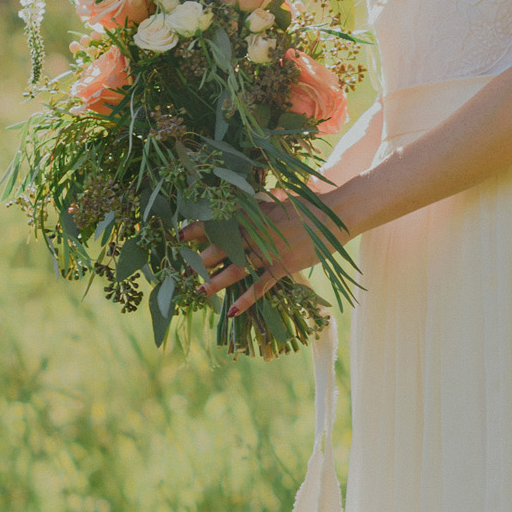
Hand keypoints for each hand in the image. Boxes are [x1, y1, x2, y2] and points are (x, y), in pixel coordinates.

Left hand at [181, 193, 345, 315]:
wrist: (333, 216)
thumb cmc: (308, 206)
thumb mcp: (279, 200)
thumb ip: (260, 204)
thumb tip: (248, 202)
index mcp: (253, 214)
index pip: (218, 221)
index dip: (197, 229)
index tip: (179, 236)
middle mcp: (255, 233)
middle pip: (221, 248)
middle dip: (199, 260)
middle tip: (181, 272)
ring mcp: (268, 250)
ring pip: (235, 269)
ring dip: (215, 282)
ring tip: (198, 293)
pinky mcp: (282, 265)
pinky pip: (260, 285)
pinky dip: (246, 299)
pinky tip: (232, 311)